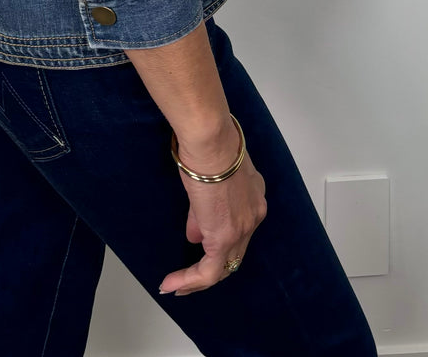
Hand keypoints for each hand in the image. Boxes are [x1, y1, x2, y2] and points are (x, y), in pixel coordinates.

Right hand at [159, 136, 266, 296]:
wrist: (211, 143)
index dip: (219, 236)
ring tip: (179, 285)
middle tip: (189, 274)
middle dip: (212, 263)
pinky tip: (173, 283)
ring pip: (224, 266)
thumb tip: (195, 234)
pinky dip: (190, 280)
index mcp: (254, 197)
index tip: (199, 238)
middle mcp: (254, 215)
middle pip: (236, 251)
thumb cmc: (208, 147)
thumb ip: (205, 209)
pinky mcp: (223, 239)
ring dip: (199, 278)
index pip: (239, 226)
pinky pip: (208, 271)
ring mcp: (241, 229)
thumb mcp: (209, 178)